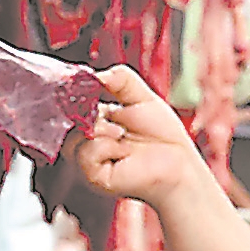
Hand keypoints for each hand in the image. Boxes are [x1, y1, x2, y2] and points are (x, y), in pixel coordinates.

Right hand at [72, 67, 216, 210]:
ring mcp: (88, 160)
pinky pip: (85, 153)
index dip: (78, 97)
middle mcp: (88, 141)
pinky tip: (122, 153)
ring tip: (123, 137)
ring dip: (103, 131)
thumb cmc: (163, 137)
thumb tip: (96, 74)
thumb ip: (120, 79)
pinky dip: (105, 148)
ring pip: (75, 137)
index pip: (72, 105)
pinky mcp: (93, 176)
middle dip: (94, 115)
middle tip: (120, 123)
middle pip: (71, 120)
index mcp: (96, 122)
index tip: (90, 90)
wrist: (178, 163)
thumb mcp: (142, 97)